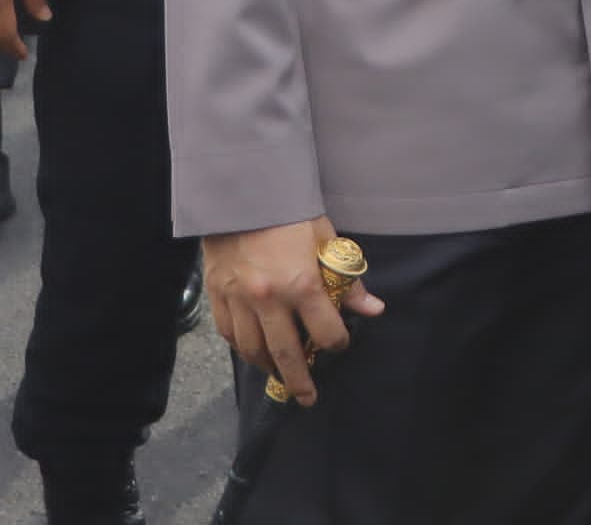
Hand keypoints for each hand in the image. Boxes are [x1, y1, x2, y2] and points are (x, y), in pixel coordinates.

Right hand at [203, 218, 384, 400]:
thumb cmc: (288, 211)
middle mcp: (269, 299)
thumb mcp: (326, 239)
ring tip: (281, 375)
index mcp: (302, 284)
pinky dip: (242, 347)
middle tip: (308, 398)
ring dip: (269, 367)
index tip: (338, 343)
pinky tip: (252, 350)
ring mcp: (240, 299)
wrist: (242, 191)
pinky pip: (229, 334)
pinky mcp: (218, 294)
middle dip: (301, 381)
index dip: (337, 342)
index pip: (326, 333)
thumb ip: (348, 279)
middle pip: (287, 354)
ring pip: (253, 350)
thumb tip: (372, 308)